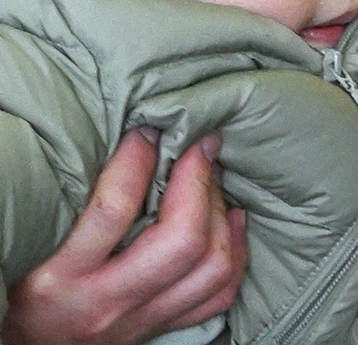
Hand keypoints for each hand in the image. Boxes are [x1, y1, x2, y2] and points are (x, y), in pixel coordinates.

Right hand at [2, 130, 246, 344]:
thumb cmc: (25, 287)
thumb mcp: (33, 248)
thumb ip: (73, 206)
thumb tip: (128, 143)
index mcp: (62, 278)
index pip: (114, 209)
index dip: (139, 160)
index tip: (150, 129)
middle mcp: (107, 303)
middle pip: (182, 241)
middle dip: (199, 183)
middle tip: (200, 146)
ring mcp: (140, 320)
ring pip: (211, 267)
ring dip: (222, 214)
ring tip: (213, 180)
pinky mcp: (162, 329)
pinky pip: (219, 295)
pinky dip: (236, 251)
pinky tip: (233, 219)